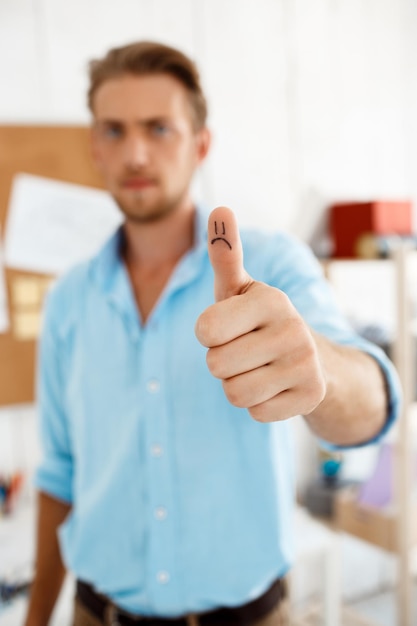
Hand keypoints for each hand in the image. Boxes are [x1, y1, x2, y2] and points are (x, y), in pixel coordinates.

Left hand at [195, 206, 325, 421]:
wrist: (309, 355)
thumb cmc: (258, 320)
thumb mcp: (239, 288)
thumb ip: (225, 253)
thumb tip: (219, 207)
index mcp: (270, 298)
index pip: (205, 331)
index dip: (208, 334)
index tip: (229, 327)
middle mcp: (294, 328)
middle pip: (216, 366)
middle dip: (222, 362)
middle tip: (245, 350)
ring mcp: (306, 364)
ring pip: (235, 393)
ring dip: (238, 385)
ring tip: (258, 367)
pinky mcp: (312, 395)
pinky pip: (256, 413)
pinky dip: (259, 404)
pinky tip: (275, 385)